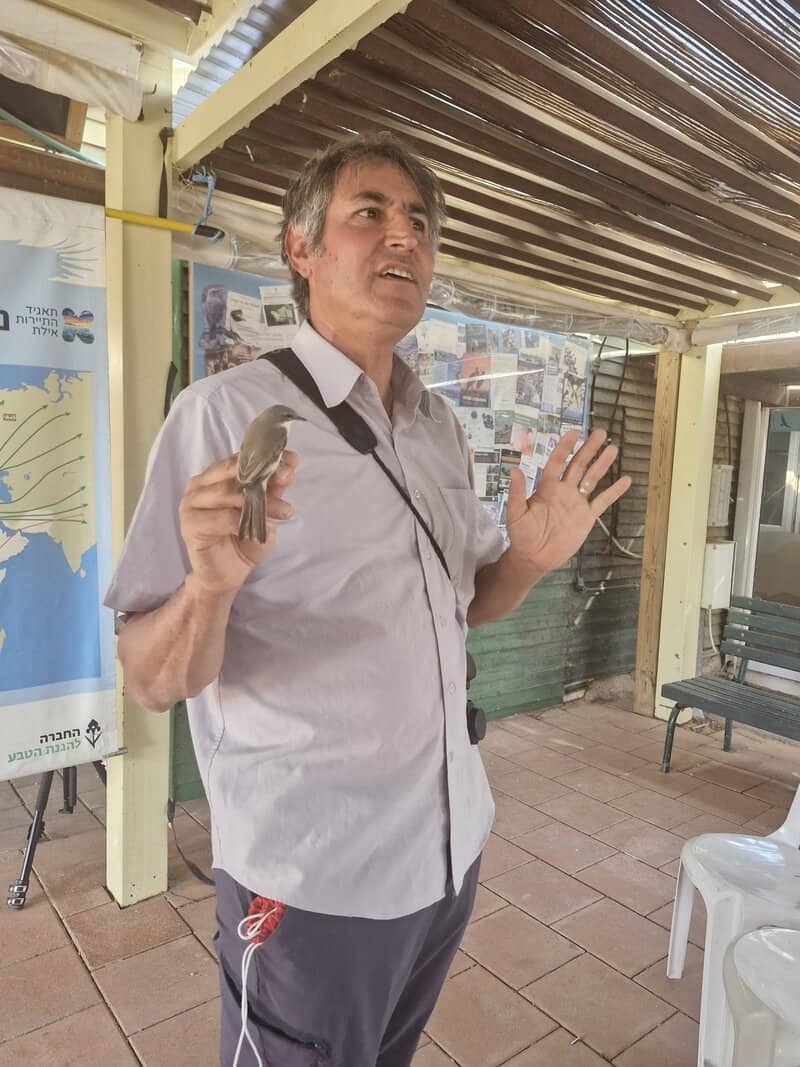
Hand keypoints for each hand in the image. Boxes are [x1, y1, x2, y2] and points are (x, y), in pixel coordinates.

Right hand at [179, 450, 297, 593]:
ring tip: (283, 510)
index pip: (240, 459)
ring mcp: (191, 503)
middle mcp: (199, 485)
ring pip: (228, 492)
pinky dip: (244, 522)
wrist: (227, 575)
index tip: (291, 459)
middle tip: (287, 477)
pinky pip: (222, 517)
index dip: (266, 457)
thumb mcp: (264, 512)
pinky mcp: (190, 524)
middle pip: (232, 472)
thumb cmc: (243, 541)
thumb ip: (272, 489)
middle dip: (264, 474)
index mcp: (214, 476)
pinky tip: (259, 530)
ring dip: (260, 501)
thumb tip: (289, 466)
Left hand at [505, 430, 630, 575]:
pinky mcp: (587, 517)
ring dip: (602, 464)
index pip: (557, 463)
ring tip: (613, 449)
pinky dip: (614, 491)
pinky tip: (626, 480)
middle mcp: (564, 491)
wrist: (534, 557)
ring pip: (592, 479)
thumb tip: (514, 470)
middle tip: (600, 433)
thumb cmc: (521, 535)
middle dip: (588, 449)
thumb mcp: (515, 514)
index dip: (564, 448)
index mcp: (547, 488)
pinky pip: (603, 501)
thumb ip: (517, 493)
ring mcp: (577, 503)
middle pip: (578, 466)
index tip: (573, 433)